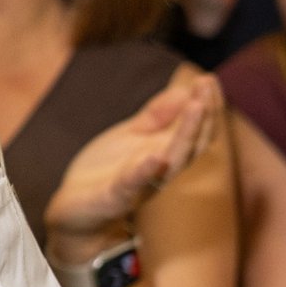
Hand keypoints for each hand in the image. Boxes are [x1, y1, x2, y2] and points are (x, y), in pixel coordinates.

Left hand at [44, 77, 222, 260]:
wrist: (75, 208)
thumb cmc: (108, 171)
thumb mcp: (133, 135)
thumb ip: (157, 115)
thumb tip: (184, 89)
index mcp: (166, 153)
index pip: (196, 130)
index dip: (206, 106)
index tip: (210, 79)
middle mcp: (161, 170)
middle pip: (193, 143)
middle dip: (204, 114)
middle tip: (208, 85)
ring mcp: (141, 185)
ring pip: (173, 161)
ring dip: (186, 133)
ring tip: (196, 105)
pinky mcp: (116, 197)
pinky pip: (134, 184)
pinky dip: (146, 171)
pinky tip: (157, 156)